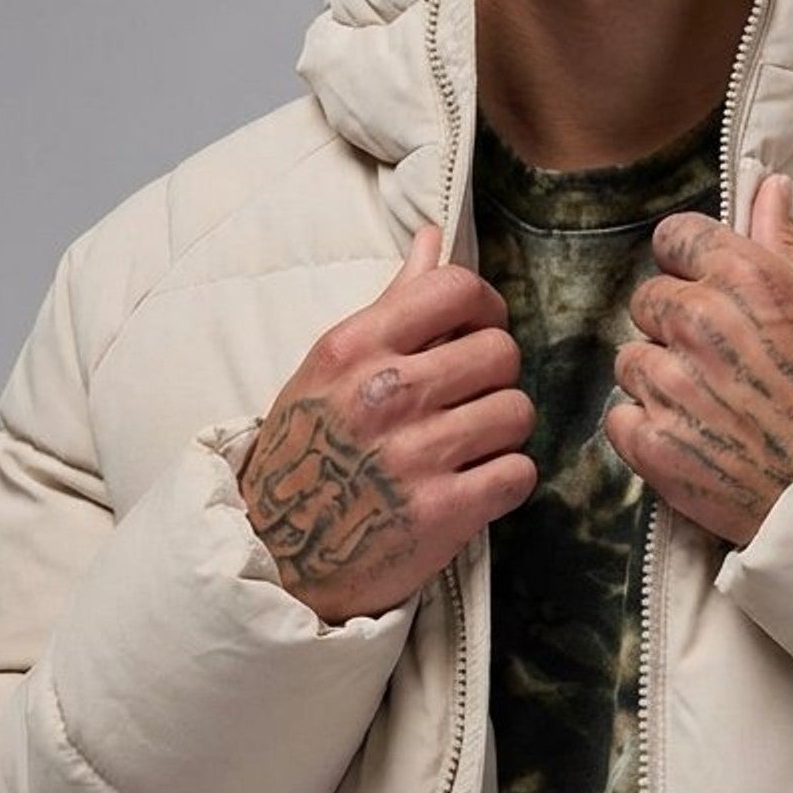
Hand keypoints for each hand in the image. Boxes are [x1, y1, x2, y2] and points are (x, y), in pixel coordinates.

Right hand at [238, 226, 535, 622]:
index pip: (456, 289)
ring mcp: (414, 455)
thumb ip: (392, 303)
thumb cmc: (306, 450)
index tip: (478, 331)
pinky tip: (475, 484)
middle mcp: (383, 394)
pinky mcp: (442, 513)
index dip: (485, 307)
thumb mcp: (330, 369)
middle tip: (467, 401)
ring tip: (468, 445)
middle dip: (494, 376)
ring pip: (518, 411)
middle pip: (500, 352)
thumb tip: (434, 238)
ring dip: (503, 431)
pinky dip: (506, 480)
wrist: (273, 555)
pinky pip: (519, 472)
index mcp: (354, 348)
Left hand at [605, 173, 792, 545]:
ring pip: (631, 358)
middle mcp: (701, 321)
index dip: (685, 263)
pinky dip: (645, 429)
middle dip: (673, 325)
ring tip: (707, 405)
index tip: (701, 286)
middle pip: (648, 299)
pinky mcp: (654, 441)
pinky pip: (620, 416)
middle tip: (715, 361)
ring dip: (658, 378)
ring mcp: (673, 383)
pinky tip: (689, 438)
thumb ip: (783, 244)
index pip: (674, 237)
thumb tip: (769, 186)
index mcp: (745, 278)